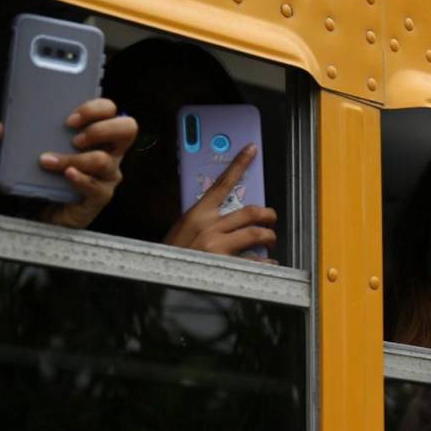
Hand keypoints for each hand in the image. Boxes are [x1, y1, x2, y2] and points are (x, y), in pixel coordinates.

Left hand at [0, 99, 136, 228]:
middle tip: (75, 138)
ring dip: (75, 158)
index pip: (112, 111)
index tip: (69, 119)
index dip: (96, 108)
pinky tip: (65, 175)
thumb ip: (11, 139)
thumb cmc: (47, 176)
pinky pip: (96, 186)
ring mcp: (109, 174)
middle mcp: (110, 151)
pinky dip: (80, 179)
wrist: (48, 211)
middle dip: (101, 129)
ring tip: (50, 161)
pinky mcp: (101, 196)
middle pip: (128, 129)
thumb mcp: (28, 152)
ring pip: (104, 160)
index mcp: (98, 134)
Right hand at [164, 143, 276, 259]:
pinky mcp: (226, 265)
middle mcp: (209, 227)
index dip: (239, 164)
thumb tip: (226, 214)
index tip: (251, 150)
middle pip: (250, 211)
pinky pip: (255, 260)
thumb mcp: (182, 230)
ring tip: (269, 240)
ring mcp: (218, 246)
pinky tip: (268, 263)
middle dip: (267, 215)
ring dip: (269, 236)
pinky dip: (266, 262)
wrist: (159, 280)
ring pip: (256, 233)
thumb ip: (203, 219)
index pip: (222, 183)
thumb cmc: (172, 256)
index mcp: (197, 214)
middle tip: (271, 218)